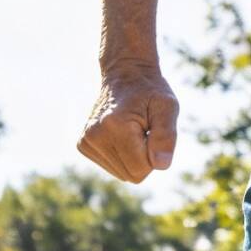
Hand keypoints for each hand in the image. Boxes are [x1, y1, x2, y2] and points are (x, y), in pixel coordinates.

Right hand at [76, 67, 177, 183]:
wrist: (124, 75)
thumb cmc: (150, 91)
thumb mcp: (167, 106)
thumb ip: (166, 136)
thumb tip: (161, 165)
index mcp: (116, 126)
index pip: (142, 168)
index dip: (154, 155)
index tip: (152, 131)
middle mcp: (95, 135)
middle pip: (132, 175)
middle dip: (144, 158)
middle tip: (144, 130)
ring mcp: (86, 141)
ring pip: (122, 174)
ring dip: (133, 157)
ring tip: (132, 131)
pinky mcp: (83, 145)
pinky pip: (112, 168)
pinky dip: (122, 156)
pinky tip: (121, 135)